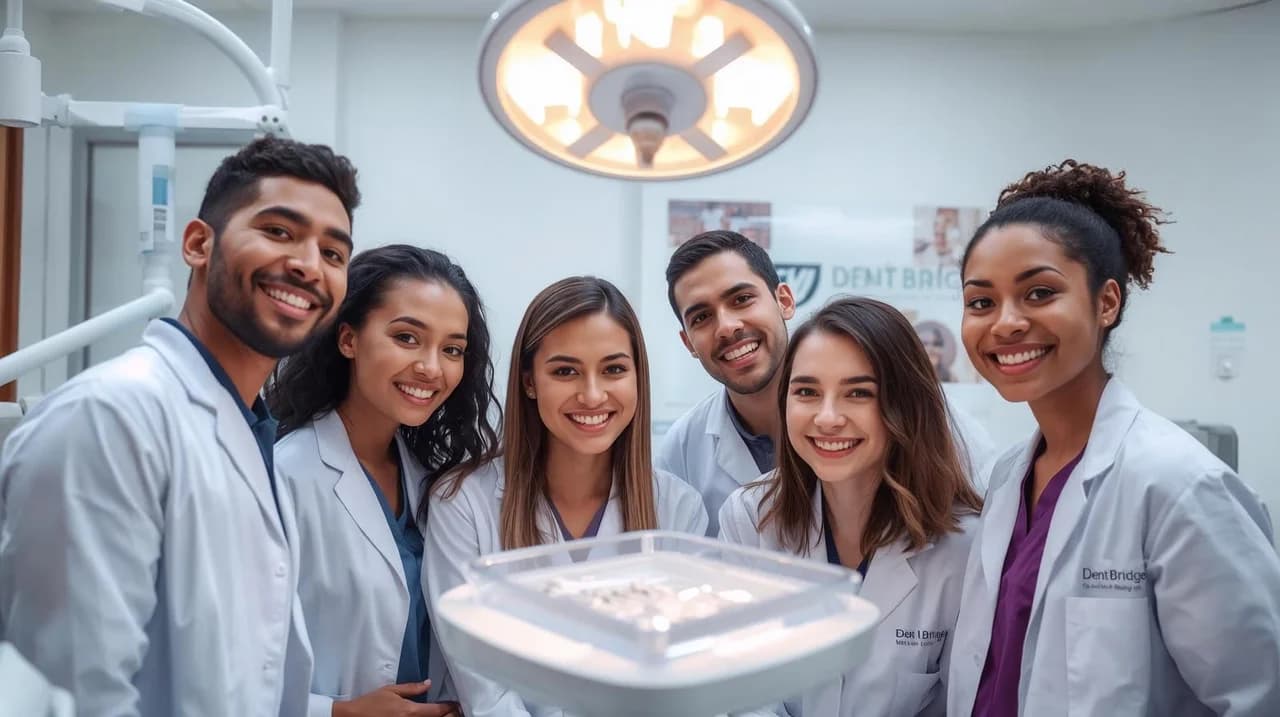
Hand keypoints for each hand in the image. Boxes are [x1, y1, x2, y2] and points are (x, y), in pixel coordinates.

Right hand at [332, 681, 461, 716]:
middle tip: (455, 711)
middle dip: (449, 716)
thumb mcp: (391, 690)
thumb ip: (412, 688)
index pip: (438, 711)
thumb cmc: (370, 703)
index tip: (456, 704)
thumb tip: (428, 683)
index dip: (450, 708)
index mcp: (410, 711)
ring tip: (446, 715)